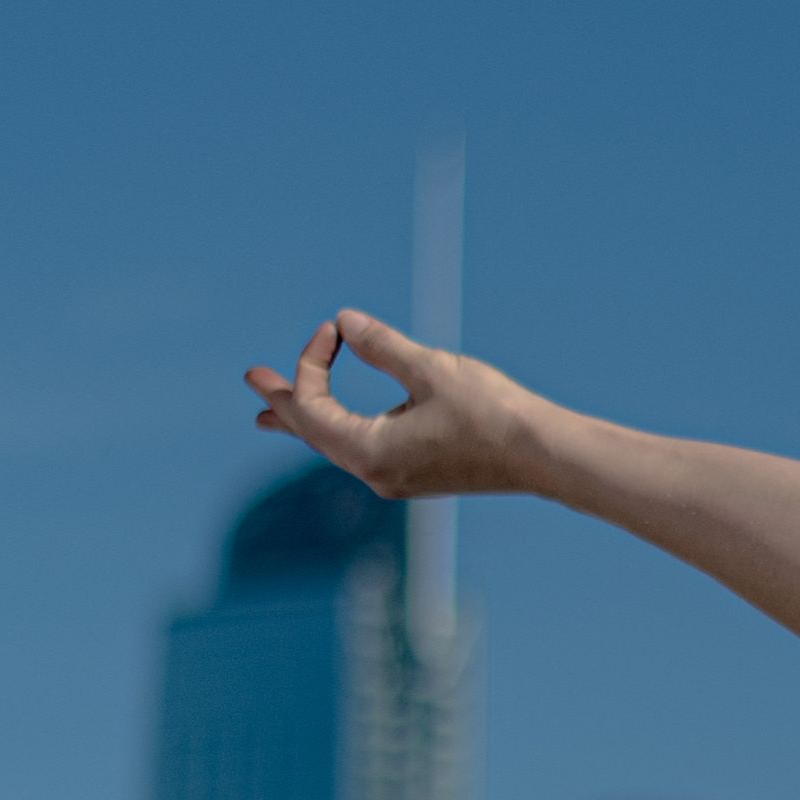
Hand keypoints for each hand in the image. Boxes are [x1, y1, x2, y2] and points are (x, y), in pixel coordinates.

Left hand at [243, 311, 561, 500]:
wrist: (547, 456)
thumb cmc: (493, 413)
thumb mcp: (432, 369)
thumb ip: (382, 345)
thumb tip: (343, 321)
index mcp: (368, 450)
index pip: (312, 404)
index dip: (312, 361)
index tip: (334, 329)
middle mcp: (374, 473)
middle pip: (312, 432)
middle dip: (281, 403)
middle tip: (252, 379)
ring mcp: (395, 478)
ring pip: (334, 444)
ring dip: (306, 420)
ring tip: (272, 415)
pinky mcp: (417, 475)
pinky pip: (360, 451)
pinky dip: (339, 430)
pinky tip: (340, 428)